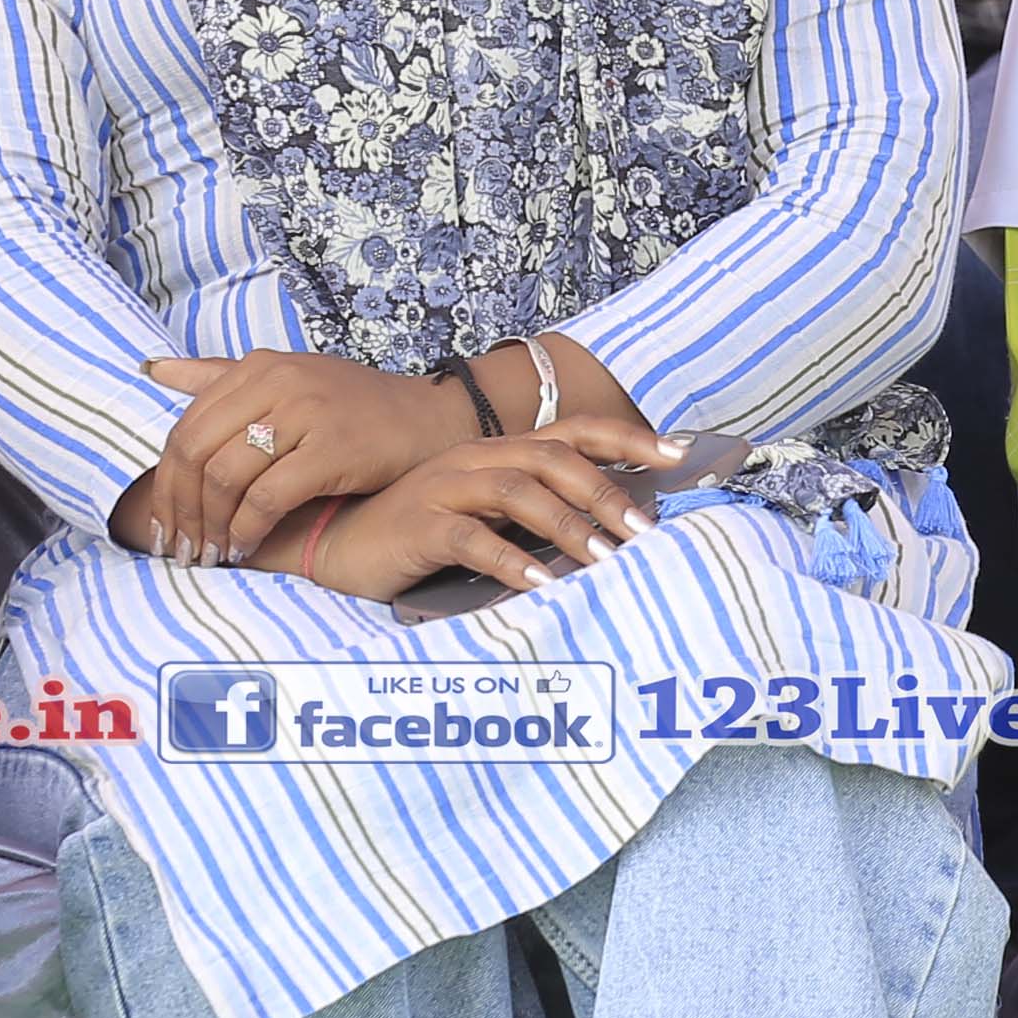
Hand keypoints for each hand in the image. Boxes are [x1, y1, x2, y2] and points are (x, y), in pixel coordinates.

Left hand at [128, 351, 476, 565]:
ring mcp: (305, 412)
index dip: (165, 483)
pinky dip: (247, 528)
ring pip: (226, 476)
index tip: (166, 525)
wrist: (434, 420)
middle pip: (196, 452)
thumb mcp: (288, 380)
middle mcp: (276, 380)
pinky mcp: (332, 448)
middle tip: (182, 548)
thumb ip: (220, 377)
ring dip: (211, 525)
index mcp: (258, 367)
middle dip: (180, 509)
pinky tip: (246, 546)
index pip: (186, 428)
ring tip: (212, 553)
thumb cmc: (356, 410)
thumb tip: (154, 369)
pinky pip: (267, 497)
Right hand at [284, 415, 674, 598]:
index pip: (576, 431)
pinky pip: (471, 538)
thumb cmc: (419, 533)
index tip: (681, 454)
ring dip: (568, 527)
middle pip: (555, 459)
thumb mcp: (485, 516)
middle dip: (606, 493)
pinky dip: (510, 561)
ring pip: (518, 492)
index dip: (629, 436)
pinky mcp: (420, 523)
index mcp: (499, 450)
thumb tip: (611, 535)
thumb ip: (537, 515)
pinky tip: (540, 585)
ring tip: (605, 562)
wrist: (335, 540)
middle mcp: (477, 458)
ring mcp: (446, 486)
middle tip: (645, 532)